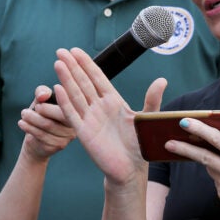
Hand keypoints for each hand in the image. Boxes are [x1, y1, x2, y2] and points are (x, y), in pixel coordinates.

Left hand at [19, 85, 75, 159]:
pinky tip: (22, 123)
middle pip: (61, 115)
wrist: (35, 142)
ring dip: (32, 118)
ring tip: (24, 114)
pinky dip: (30, 128)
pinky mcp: (59, 145)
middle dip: (44, 109)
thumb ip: (42, 92)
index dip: (59, 99)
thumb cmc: (41, 117)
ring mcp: (68, 136)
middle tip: (32, 107)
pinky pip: (43, 135)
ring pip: (49, 125)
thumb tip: (43, 95)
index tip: (40, 100)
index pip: (69, 104)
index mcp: (74, 110)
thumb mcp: (41, 101)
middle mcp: (75, 123)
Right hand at [53, 47, 165, 184]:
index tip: (75, 51)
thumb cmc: (139, 145)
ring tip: (58, 63)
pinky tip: (57, 89)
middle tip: (60, 50)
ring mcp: (90, 119)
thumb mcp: (147, 118)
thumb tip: (162, 80)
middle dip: (72, 66)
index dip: (86, 64)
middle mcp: (99, 107)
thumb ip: (152, 99)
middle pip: (83, 82)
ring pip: (75, 95)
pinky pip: (72, 115)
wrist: (131, 169)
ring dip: (66, 79)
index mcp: (113, 101)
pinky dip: (65, 102)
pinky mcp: (84, 133)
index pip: (97, 78)